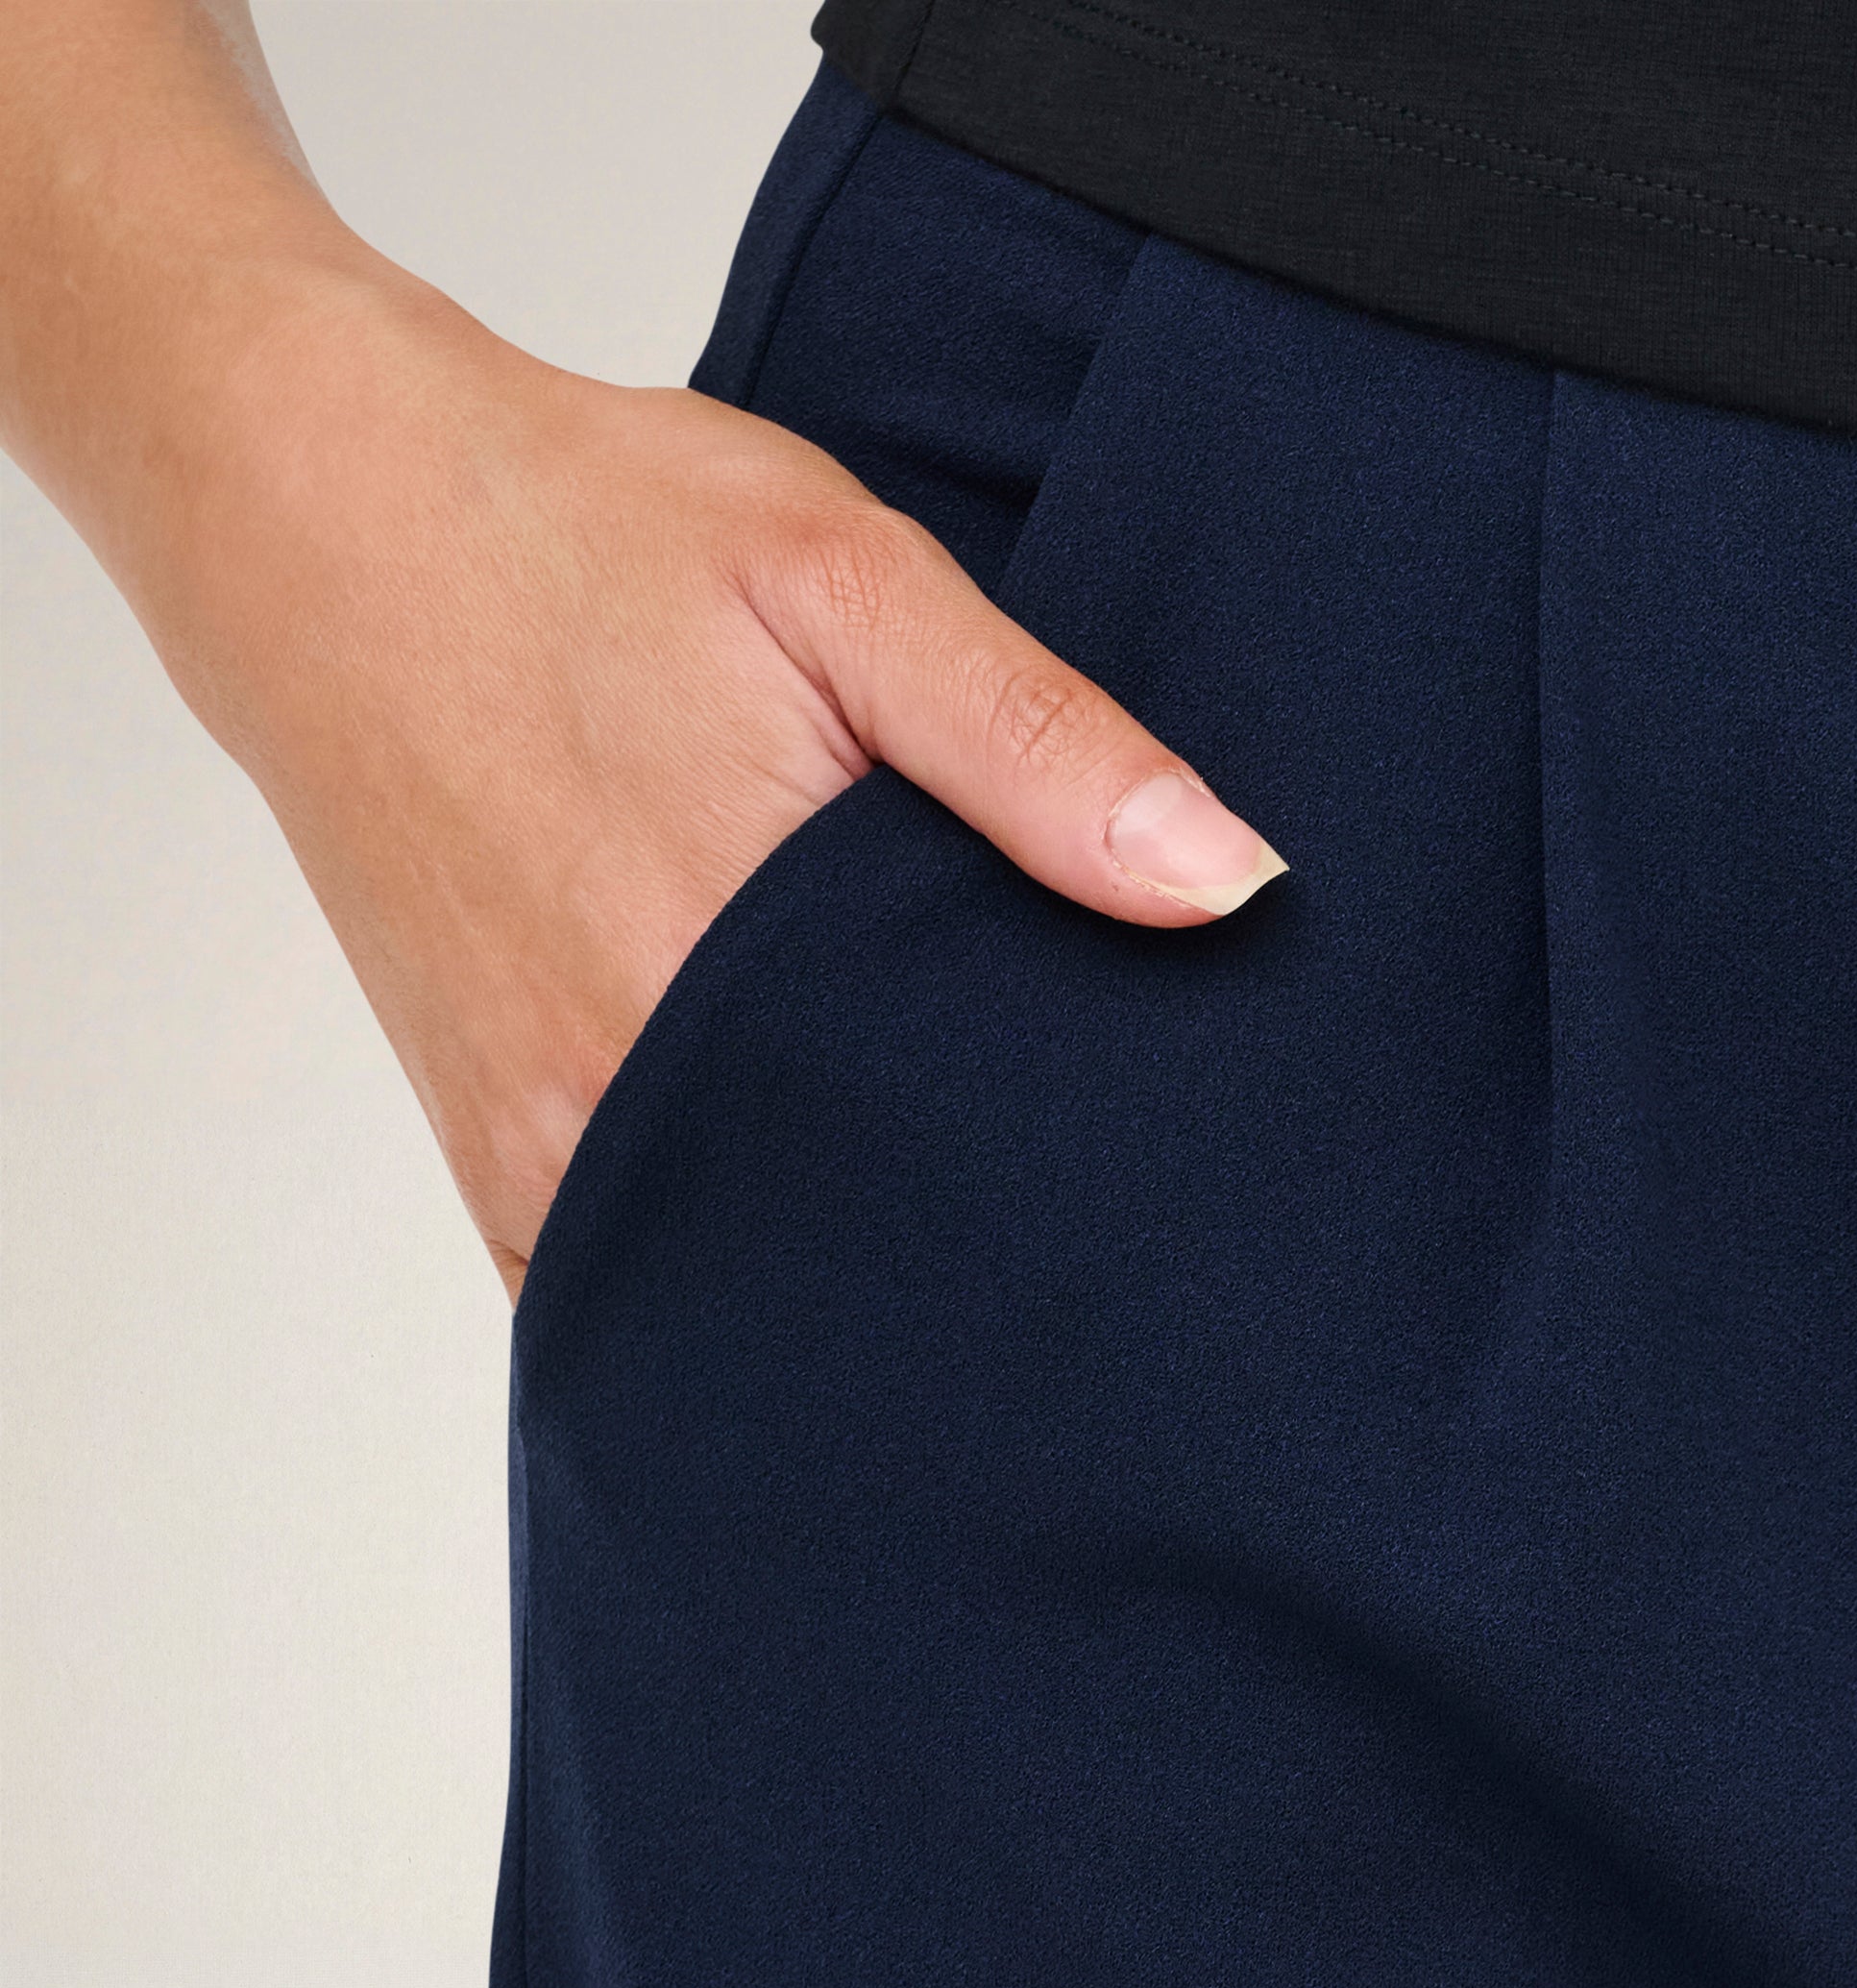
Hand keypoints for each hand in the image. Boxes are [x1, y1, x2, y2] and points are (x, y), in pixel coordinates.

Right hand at [137, 255, 1284, 1299]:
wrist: (311, 511)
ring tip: (956, 1201)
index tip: (1152, 1178)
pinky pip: (643, 1286)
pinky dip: (737, 1264)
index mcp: (726, 969)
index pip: (966, 1168)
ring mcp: (546, 1153)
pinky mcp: (497, 1168)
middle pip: (866, 1254)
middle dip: (978, 1244)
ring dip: (857, 1263)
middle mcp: (620, 1101)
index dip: (1072, 1182)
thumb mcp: (841, 576)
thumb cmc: (576, 526)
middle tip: (1078, 1204)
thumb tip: (1230, 882)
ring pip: (755, 1290)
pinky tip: (815, 1204)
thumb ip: (1035, 740)